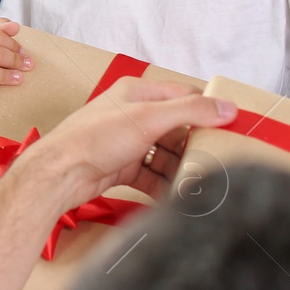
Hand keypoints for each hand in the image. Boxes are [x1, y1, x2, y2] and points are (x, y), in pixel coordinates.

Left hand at [21, 78, 237, 206]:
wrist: (58, 174)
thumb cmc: (93, 139)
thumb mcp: (148, 119)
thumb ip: (190, 111)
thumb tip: (226, 107)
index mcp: (139, 93)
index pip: (184, 96)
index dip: (208, 110)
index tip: (231, 126)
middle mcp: (133, 115)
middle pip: (177, 129)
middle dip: (195, 146)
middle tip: (217, 161)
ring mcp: (127, 142)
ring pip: (165, 155)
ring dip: (180, 169)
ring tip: (199, 183)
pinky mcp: (121, 167)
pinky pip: (151, 175)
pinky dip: (163, 185)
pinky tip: (176, 196)